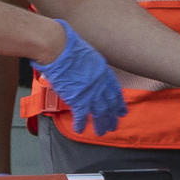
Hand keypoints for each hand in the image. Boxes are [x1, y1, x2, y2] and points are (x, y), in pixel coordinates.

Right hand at [32, 19, 127, 135]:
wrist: (57, 48)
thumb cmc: (67, 46)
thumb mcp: (87, 55)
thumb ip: (89, 67)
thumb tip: (86, 73)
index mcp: (104, 71)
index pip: (115, 91)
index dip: (119, 103)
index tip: (122, 111)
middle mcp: (101, 83)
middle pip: (109, 104)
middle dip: (112, 117)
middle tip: (114, 126)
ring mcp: (91, 92)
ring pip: (100, 112)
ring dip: (101, 124)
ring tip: (102, 132)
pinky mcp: (77, 98)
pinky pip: (81, 116)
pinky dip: (81, 124)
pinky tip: (80, 130)